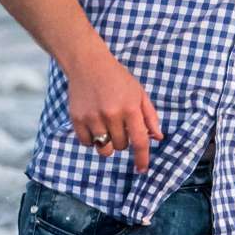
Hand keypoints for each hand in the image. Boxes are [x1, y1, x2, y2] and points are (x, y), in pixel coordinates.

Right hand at [65, 51, 161, 170]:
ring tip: (106, 128)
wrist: (88, 64)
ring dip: (108, 144)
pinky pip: (86, 143)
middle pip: (121, 146)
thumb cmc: (118, 79)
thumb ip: (150, 116)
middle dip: (123, 140)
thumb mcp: (140, 93)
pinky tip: (94, 126)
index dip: (142, 158)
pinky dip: (91, 140)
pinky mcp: (77, 119)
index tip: (142, 169)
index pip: (140, 141)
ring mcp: (93, 117)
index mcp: (130, 108)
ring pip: (104, 148)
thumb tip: (158, 138)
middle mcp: (112, 114)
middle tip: (119, 124)